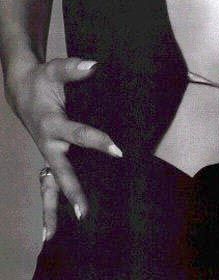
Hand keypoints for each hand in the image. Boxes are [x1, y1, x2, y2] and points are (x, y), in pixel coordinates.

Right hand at [6, 57, 122, 241]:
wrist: (22, 91)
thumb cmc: (42, 81)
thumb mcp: (55, 70)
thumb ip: (74, 69)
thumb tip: (94, 66)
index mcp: (51, 124)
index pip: (77, 134)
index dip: (97, 141)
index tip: (117, 150)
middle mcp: (50, 144)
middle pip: (62, 172)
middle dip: (73, 191)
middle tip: (84, 213)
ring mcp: (50, 153)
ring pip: (52, 184)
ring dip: (57, 206)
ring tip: (67, 230)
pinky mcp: (54, 156)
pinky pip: (54, 180)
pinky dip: (57, 199)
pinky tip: (67, 218)